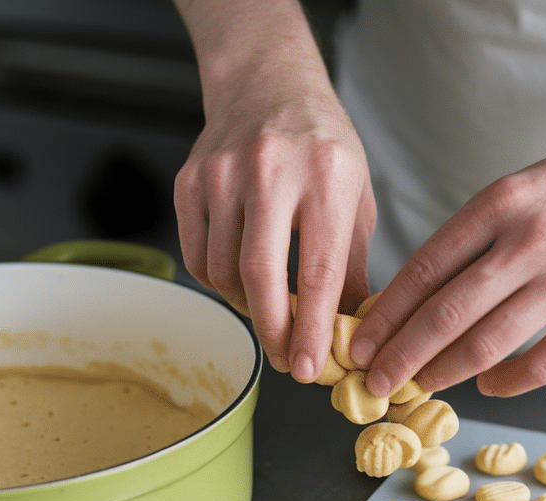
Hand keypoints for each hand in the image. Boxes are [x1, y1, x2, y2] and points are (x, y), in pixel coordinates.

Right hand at [173, 58, 374, 381]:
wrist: (267, 85)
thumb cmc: (320, 146)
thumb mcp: (356, 198)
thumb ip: (352, 266)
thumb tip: (348, 334)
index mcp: (326, 176)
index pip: (318, 269)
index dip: (312, 328)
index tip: (310, 369)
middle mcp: (271, 171)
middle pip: (259, 274)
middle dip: (272, 331)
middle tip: (286, 362)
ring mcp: (222, 174)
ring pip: (222, 271)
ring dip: (247, 305)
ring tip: (269, 307)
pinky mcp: (189, 181)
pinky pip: (196, 256)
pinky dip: (218, 282)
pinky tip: (240, 277)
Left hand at [349, 131, 545, 398]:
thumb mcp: (522, 189)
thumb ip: (474, 237)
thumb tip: (413, 299)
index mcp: (500, 203)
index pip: (424, 269)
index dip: (386, 316)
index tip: (359, 345)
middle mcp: (531, 239)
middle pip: (445, 314)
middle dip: (400, 356)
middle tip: (374, 382)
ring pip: (486, 343)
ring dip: (442, 373)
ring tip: (419, 386)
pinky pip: (543, 364)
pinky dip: (506, 382)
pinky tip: (487, 387)